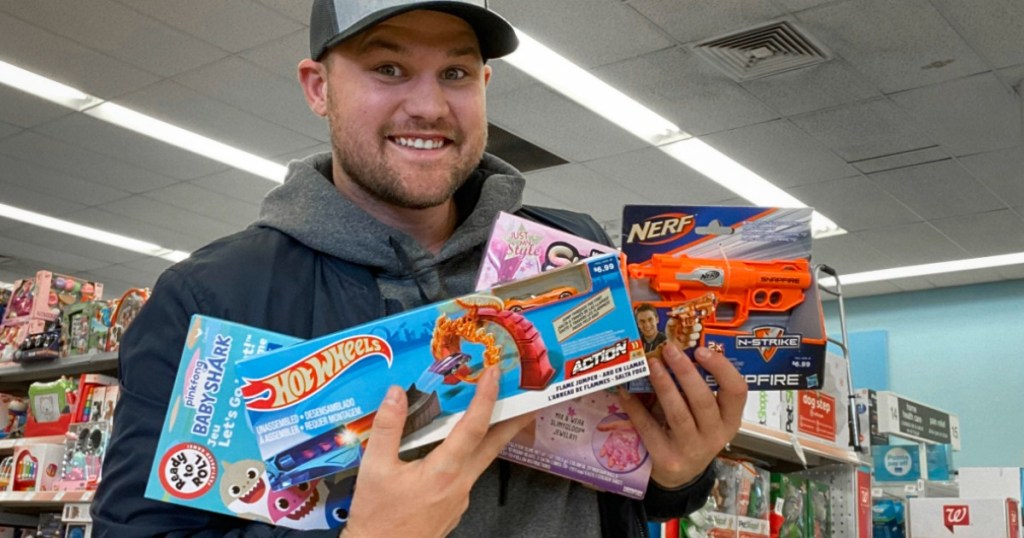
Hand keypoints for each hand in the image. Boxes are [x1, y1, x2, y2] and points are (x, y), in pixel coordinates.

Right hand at [341, 367, 534, 537]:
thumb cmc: (376, 517)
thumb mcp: (373, 469)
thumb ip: (387, 428)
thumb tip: (397, 392)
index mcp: (443, 472)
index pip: (473, 428)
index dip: (486, 398)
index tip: (496, 374)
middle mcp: (460, 484)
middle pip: (494, 445)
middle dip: (514, 419)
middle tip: (531, 396)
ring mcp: (460, 497)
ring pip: (482, 459)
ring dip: (493, 434)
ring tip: (498, 411)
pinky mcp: (454, 505)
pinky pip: (469, 471)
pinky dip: (472, 452)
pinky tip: (461, 444)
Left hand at [617, 343, 746, 488]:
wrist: (679, 475)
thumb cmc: (693, 432)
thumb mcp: (705, 415)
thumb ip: (697, 388)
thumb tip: (673, 349)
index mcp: (730, 419)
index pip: (737, 391)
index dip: (721, 368)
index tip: (701, 350)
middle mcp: (715, 435)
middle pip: (703, 400)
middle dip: (685, 372)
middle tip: (669, 349)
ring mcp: (691, 449)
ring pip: (678, 414)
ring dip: (664, 386)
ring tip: (651, 365)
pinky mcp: (667, 459)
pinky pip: (650, 430)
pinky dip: (636, 409)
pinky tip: (626, 392)